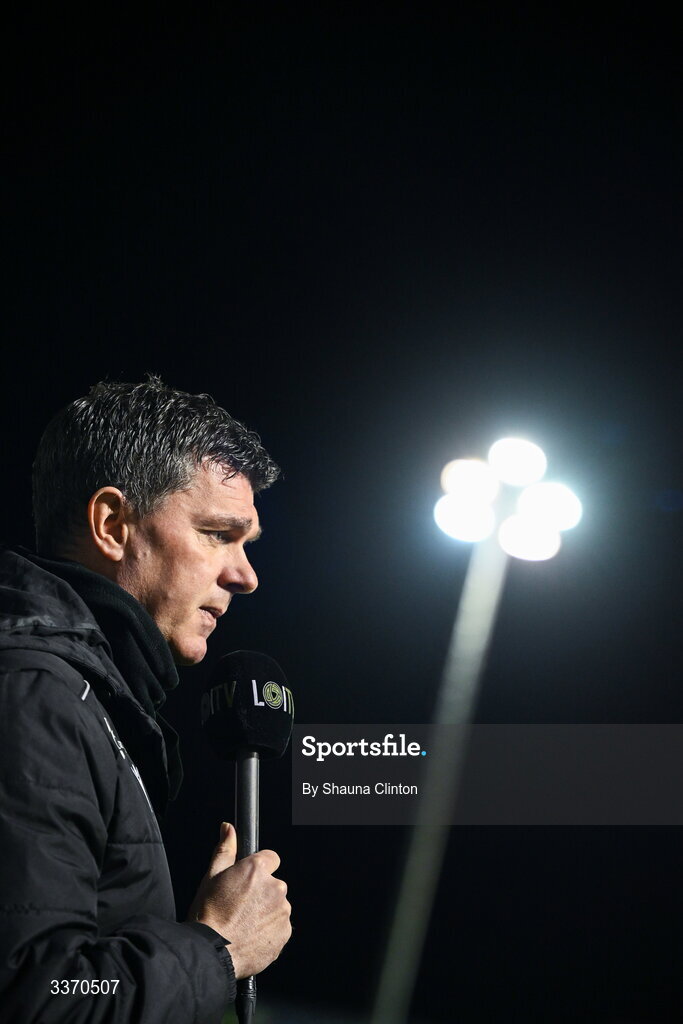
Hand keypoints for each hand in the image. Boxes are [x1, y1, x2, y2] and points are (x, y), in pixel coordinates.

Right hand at [187, 823, 291, 978]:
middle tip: (240, 906)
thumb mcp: (211, 876)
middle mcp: (275, 887)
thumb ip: (226, 848)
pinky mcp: (285, 932)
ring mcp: (282, 911)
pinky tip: (250, 934)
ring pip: (277, 905)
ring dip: (266, 911)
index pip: (270, 858)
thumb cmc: (209, 914)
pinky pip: (280, 926)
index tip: (247, 881)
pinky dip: (269, 929)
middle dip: (261, 892)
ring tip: (243, 923)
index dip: (257, 869)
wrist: (212, 952)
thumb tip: (229, 828)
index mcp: (258, 869)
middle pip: (273, 884)